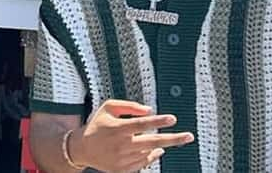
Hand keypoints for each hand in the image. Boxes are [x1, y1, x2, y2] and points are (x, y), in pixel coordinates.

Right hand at [69, 100, 193, 172]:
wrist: (82, 148)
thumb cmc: (97, 124)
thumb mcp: (108, 107)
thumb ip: (129, 106)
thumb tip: (150, 110)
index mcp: (118, 127)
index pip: (142, 124)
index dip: (159, 121)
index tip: (173, 119)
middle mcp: (121, 144)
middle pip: (152, 142)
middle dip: (173, 139)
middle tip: (189, 136)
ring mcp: (122, 159)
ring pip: (149, 152)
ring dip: (159, 146)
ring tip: (162, 142)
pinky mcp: (122, 169)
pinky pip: (143, 163)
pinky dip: (151, 156)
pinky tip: (153, 150)